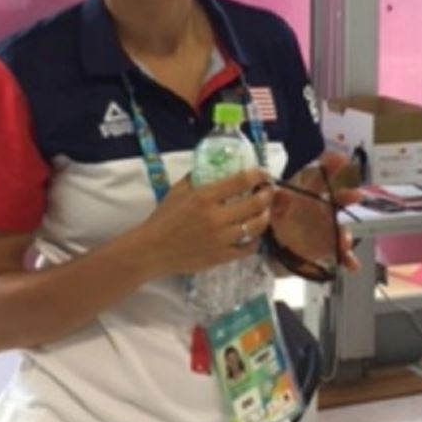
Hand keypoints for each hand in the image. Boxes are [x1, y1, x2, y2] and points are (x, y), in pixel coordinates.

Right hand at [136, 169, 274, 277]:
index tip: (264, 174)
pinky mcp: (221, 256)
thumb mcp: (177, 191)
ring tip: (264, 212)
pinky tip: (253, 235)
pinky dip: (254, 241)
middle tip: (269, 191)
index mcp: (204, 197)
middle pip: (255, 204)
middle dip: (267, 195)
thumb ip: (197, 177)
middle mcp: (216, 217)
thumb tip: (215, 165)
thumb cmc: (163, 218)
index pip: (241, 181)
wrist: (151, 250)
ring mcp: (220, 239)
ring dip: (264, 217)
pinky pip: (247, 248)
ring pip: (255, 226)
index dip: (258, 175)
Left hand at [269, 151, 361, 270]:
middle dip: (347, 197)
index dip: (329, 167)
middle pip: (337, 201)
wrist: (277, 248)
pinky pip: (340, 254)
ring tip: (344, 242)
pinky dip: (347, 259)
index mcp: (307, 196)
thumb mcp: (271, 209)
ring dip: (345, 235)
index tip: (341, 158)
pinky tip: (353, 265)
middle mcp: (322, 209)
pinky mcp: (329, 247)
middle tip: (357, 195)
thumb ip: (274, 200)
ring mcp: (327, 229)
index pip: (319, 178)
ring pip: (340, 229)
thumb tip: (275, 191)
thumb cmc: (276, 222)